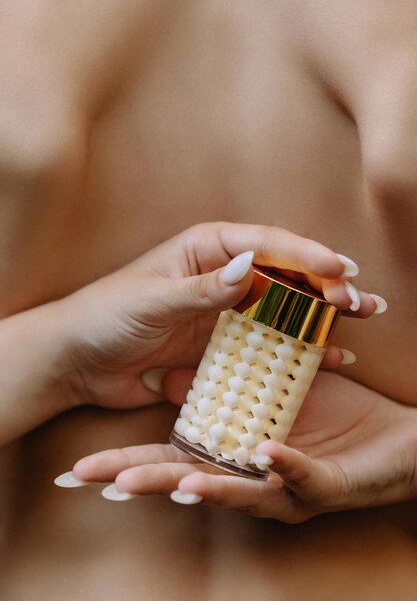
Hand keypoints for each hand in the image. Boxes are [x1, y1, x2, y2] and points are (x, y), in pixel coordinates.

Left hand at [59, 222, 379, 409]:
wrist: (76, 362)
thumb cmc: (104, 316)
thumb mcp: (152, 299)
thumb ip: (201, 289)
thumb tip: (250, 268)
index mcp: (205, 250)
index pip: (265, 245)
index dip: (305, 255)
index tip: (339, 269)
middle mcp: (221, 277)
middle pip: (284, 276)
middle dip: (325, 285)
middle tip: (362, 301)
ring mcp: (224, 313)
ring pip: (285, 310)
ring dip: (322, 315)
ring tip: (362, 321)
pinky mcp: (221, 346)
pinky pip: (268, 344)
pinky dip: (299, 349)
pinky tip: (330, 356)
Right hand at [65, 371, 416, 520]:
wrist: (395, 440)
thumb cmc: (333, 416)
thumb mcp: (268, 393)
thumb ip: (221, 390)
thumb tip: (172, 381)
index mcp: (235, 457)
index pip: (171, 461)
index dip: (128, 466)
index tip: (83, 473)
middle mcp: (252, 480)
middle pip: (192, 484)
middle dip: (148, 483)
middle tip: (105, 485)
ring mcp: (287, 488)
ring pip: (242, 491)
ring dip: (207, 486)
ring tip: (174, 484)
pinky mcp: (325, 486)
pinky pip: (302, 475)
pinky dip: (284, 463)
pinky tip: (264, 450)